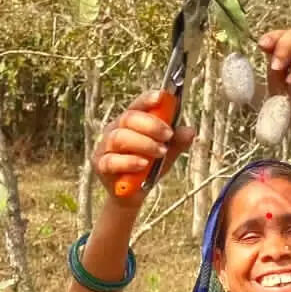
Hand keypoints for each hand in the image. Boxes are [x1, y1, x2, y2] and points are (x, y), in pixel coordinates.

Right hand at [93, 92, 195, 207]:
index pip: (137, 105)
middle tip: (168, 135)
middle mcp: (114, 129)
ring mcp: (105, 146)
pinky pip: (112, 160)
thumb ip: (177, 141)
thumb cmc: (149, 167)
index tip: (161, 96)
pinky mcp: (100, 165)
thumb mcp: (168, 152)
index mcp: (130, 121)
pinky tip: (143, 164)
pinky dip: (129, 161)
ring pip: (120, 137)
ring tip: (161, 151)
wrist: (134, 195)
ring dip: (144, 143)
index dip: (148, 99)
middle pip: (128, 118)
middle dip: (151, 124)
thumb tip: (190, 131)